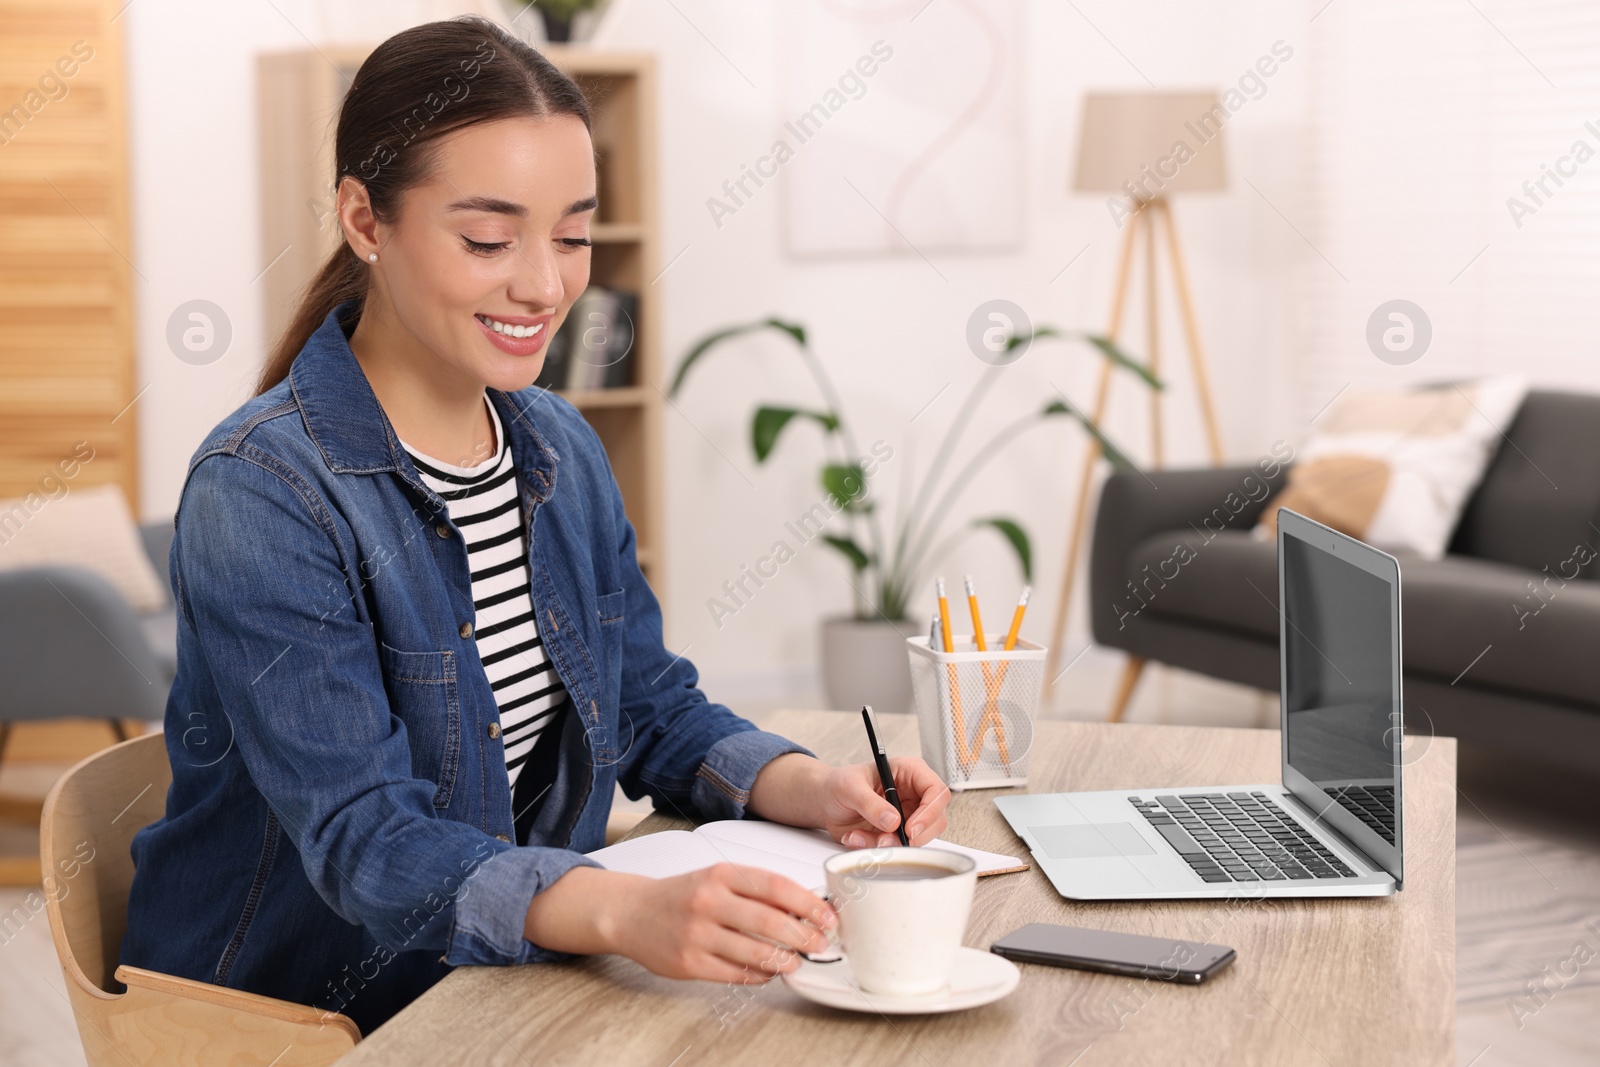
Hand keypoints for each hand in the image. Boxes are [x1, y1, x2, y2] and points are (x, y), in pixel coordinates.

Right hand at [611, 863, 834, 983]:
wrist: (632, 912)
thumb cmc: (681, 895)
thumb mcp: (717, 878)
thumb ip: (754, 889)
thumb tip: (802, 908)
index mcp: (720, 874)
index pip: (774, 885)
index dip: (807, 902)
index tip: (827, 915)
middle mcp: (708, 901)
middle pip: (768, 920)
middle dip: (803, 935)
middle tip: (820, 943)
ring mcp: (697, 934)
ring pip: (754, 951)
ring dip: (783, 959)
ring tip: (796, 961)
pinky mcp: (689, 963)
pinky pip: (734, 974)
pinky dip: (758, 975)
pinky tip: (767, 972)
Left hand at [818, 756, 950, 848]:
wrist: (826, 801)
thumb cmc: (839, 784)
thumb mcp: (849, 787)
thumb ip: (870, 803)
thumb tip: (893, 821)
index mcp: (910, 772)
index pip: (937, 791)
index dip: (930, 812)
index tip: (910, 828)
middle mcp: (914, 795)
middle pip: (936, 820)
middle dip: (911, 836)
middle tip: (885, 840)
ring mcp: (908, 816)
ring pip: (918, 838)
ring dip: (888, 844)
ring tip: (859, 835)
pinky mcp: (898, 834)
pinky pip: (897, 848)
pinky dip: (876, 848)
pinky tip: (857, 837)